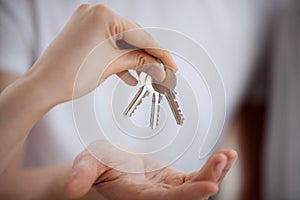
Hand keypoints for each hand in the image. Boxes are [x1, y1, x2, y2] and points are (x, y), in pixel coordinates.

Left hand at [26, 4, 176, 105]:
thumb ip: (140, 62)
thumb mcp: (112, 66)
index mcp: (103, 16)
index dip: (159, 52)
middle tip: (160, 70)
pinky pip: (108, 43)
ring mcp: (87, 21)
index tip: (171, 64)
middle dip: (147, 55)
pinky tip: (129, 73)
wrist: (43, 86)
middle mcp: (95, 13)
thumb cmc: (70, 75)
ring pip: (120, 40)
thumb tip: (159, 67)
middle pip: (131, 36)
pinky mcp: (84, 32)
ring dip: (133, 58)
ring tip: (146, 73)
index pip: (140, 35)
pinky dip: (118, 57)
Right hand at [64, 141, 236, 199]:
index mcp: (137, 197)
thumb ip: (82, 173)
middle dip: (208, 180)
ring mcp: (169, 191)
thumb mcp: (87, 163)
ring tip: (228, 156)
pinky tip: (226, 157)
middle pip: (187, 197)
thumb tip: (71, 187)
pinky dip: (213, 168)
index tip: (208, 187)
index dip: (187, 196)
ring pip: (196, 186)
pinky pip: (197, 177)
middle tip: (222, 160)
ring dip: (214, 173)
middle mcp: (157, 199)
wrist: (107, 166)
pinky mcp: (175, 181)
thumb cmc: (97, 165)